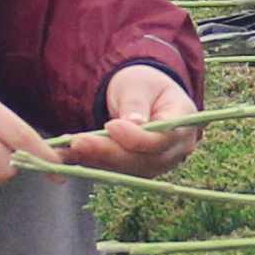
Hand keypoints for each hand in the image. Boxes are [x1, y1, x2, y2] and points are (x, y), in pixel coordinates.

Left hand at [58, 62, 198, 178]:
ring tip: (71, 146)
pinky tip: (71, 153)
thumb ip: (136, 104)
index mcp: (183, 123)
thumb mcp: (139, 84)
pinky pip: (116, 170)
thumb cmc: (144, 84)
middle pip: (144, 161)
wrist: (142, 95)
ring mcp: (157, 163)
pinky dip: (93, 162)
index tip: (111, 126)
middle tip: (79, 142)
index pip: (162, 139)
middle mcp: (175, 150)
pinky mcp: (137, 170)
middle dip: (110, 153)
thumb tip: (134, 124)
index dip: (136, 138)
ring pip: (128, 170)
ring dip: (97, 160)